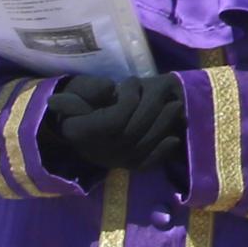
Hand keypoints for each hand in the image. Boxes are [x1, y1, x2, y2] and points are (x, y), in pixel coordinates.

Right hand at [39, 71, 181, 177]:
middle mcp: (102, 150)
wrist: (71, 130)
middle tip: (166, 89)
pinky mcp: (127, 165)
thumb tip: (110, 88)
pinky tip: (174, 139)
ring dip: (164, 123)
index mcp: (87, 132)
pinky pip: (147, 163)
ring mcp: (117, 160)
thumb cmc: (75, 104)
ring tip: (176, 105)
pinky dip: (162, 152)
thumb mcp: (74, 91)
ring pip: (145, 144)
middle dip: (153, 107)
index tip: (132, 81)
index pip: (117, 118)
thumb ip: (89, 89)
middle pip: (135, 130)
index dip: (129, 98)